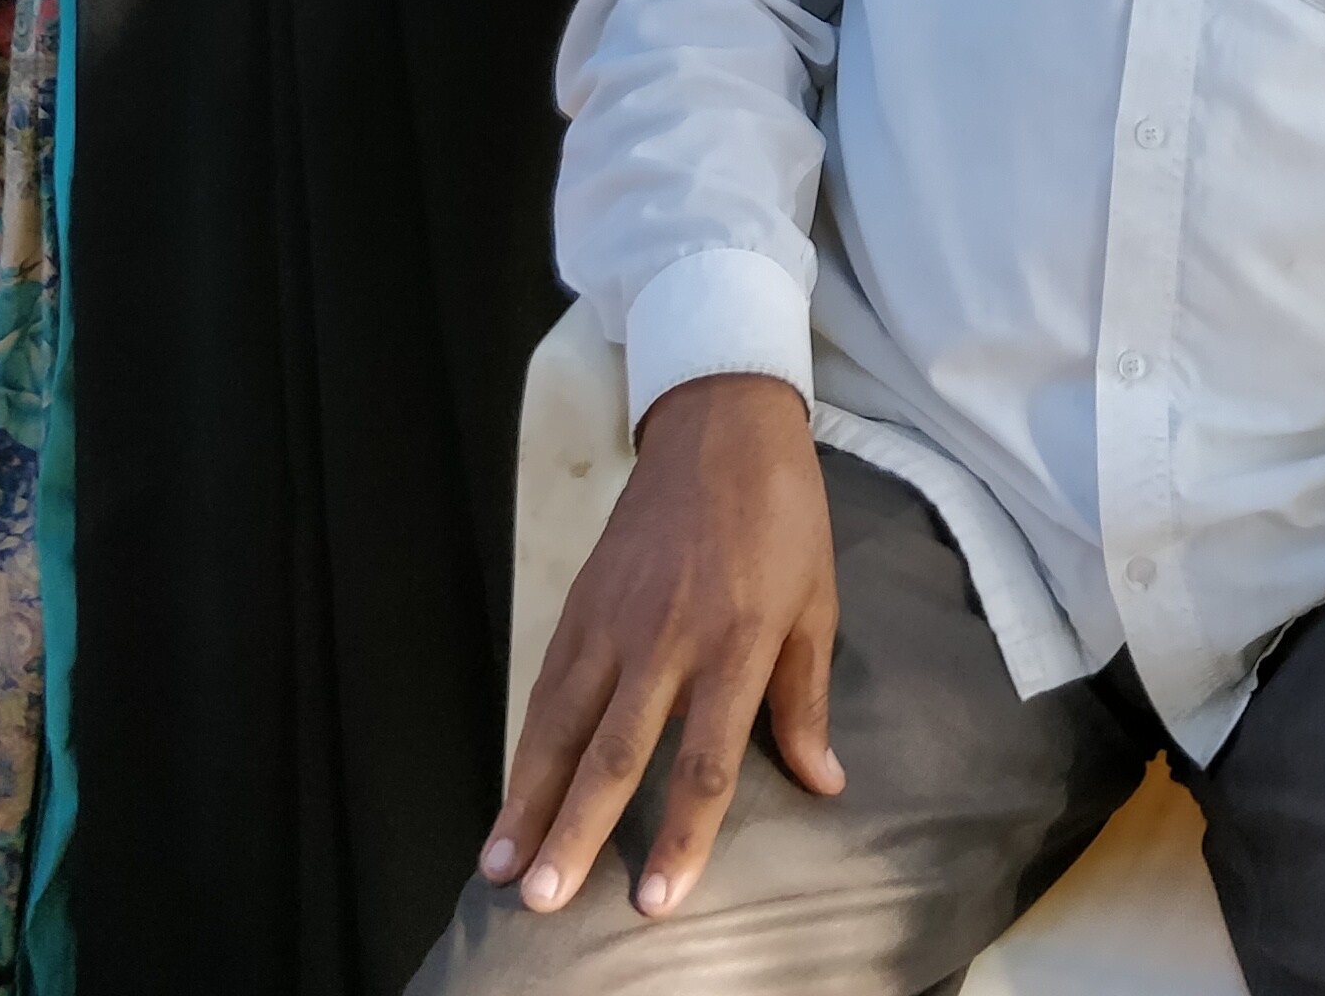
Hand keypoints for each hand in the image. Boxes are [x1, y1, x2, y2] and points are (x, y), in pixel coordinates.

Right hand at [486, 371, 842, 917]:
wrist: (721, 425)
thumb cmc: (783, 518)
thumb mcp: (817, 603)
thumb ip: (806, 699)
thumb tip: (824, 782)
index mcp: (735, 644)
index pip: (704, 761)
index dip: (681, 835)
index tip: (656, 900)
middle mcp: (665, 639)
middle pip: (613, 753)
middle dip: (574, 833)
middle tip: (543, 901)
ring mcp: (613, 619)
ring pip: (560, 724)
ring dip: (527, 799)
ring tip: (500, 865)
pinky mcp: (581, 601)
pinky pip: (548, 685)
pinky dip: (526, 744)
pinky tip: (512, 790)